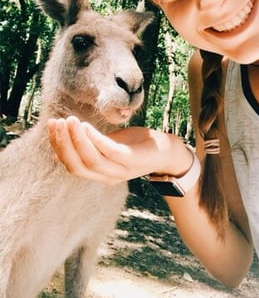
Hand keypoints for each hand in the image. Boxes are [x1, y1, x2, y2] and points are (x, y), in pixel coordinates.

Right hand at [48, 116, 191, 183]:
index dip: (58, 147)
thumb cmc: (137, 145)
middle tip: (55, 123)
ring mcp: (121, 170)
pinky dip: (95, 140)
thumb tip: (70, 128)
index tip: (51, 127)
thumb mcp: (111, 143)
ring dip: (76, 140)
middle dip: (63, 144)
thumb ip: (93, 141)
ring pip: (91, 160)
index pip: (71, 165)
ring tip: (69, 121)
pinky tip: (86, 126)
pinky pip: (110, 152)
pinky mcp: (133, 160)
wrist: (168, 151)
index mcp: (99, 173)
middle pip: (77, 165)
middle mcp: (107, 176)